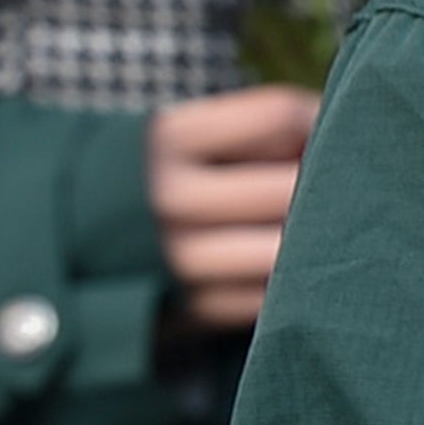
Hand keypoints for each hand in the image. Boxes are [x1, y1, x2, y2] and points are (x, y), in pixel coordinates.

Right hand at [152, 85, 321, 333]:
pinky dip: (294, 280)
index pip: (278, 115)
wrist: (80, 242)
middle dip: (328, 183)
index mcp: (169, 138)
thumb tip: (343, 135)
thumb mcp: (191, 132)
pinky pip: (274, 295)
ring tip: (321, 225)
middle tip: (343, 184)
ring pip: (286, 249)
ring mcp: (178, 259)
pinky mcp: (195, 309)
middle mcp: (167, 198)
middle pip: (288, 187)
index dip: (315, 118)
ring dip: (315, 237)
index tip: (325, 130)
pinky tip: (292, 266)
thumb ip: (260, 128)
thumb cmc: (168, 174)